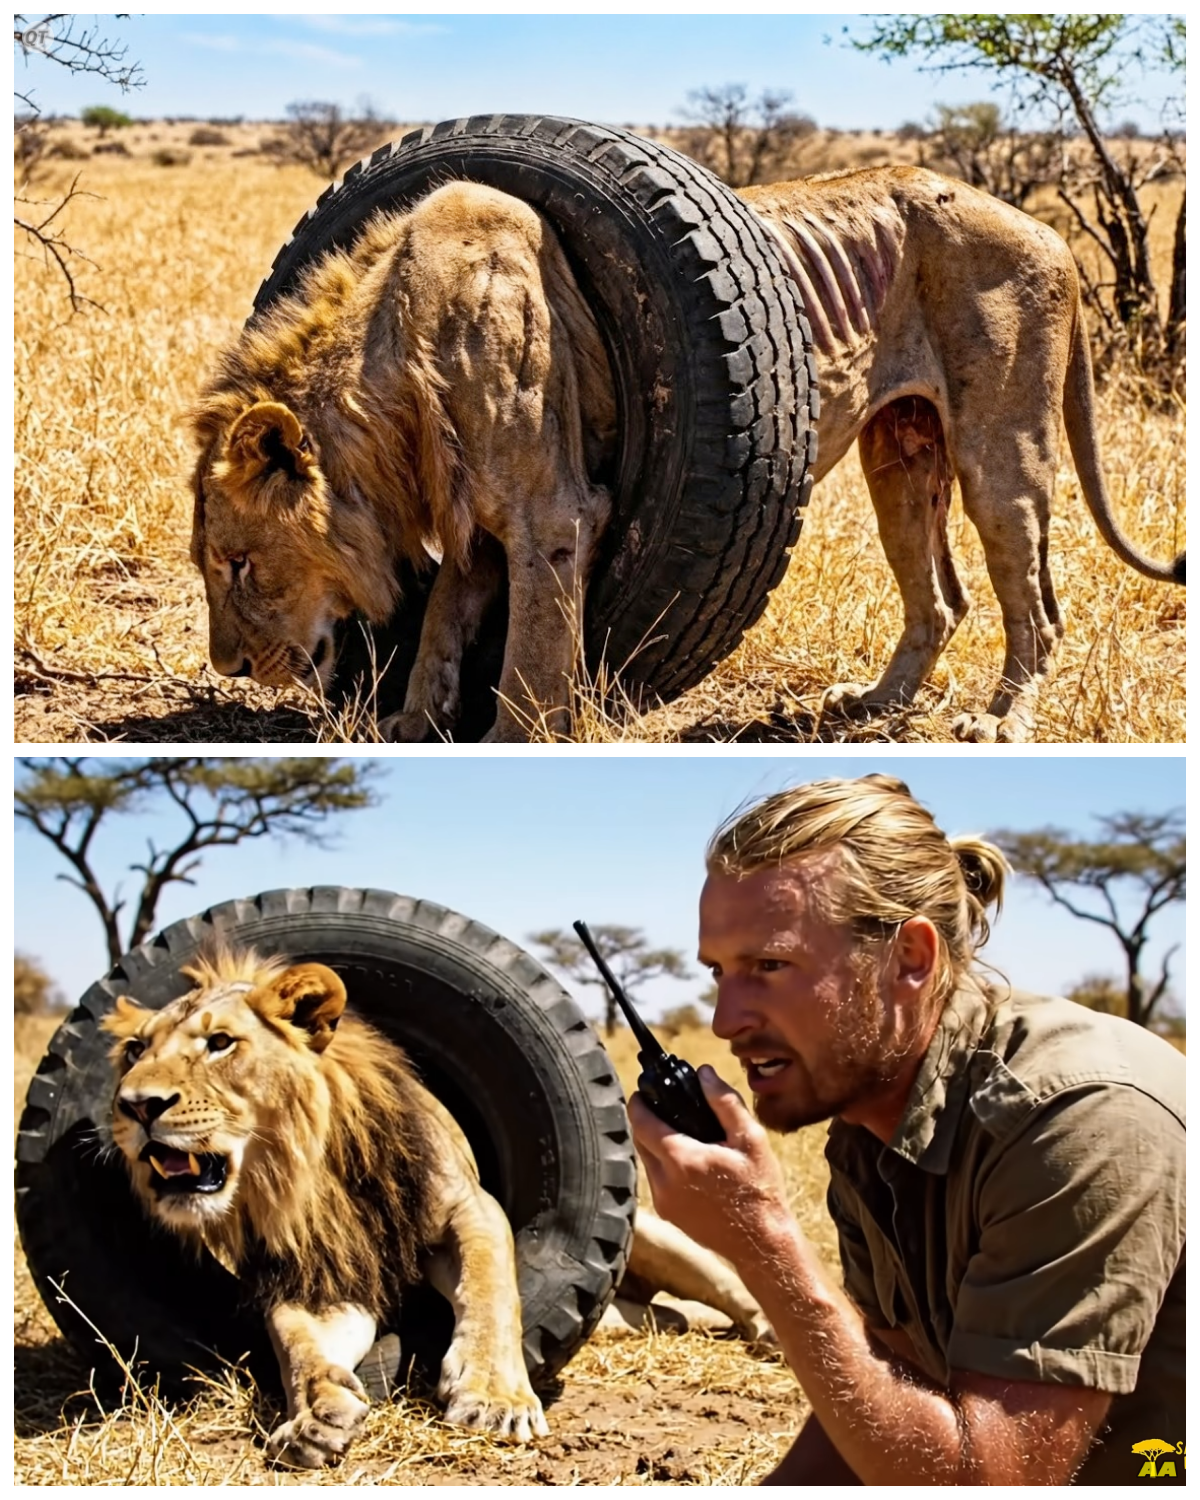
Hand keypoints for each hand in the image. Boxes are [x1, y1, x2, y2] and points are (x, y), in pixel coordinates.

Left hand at [628, 1065, 793, 1267]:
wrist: (762, 1241)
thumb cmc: (760, 1188)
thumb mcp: (750, 1138)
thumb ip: (724, 1101)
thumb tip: (704, 1073)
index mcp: (682, 1159)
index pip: (641, 1123)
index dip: (639, 1103)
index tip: (643, 1090)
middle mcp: (665, 1182)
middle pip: (639, 1141)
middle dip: (646, 1121)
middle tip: (663, 1107)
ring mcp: (664, 1202)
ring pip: (646, 1162)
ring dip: (654, 1145)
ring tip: (678, 1132)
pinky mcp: (669, 1215)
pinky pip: (656, 1181)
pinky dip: (663, 1166)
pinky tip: (687, 1161)